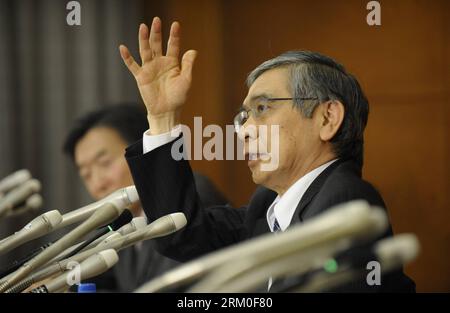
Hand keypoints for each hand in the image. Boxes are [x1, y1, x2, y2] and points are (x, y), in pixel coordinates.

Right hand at [119, 17, 196, 133]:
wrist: (167, 111)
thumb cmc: (178, 97)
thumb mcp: (186, 80)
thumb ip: (188, 65)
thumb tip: (193, 50)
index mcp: (172, 63)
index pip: (173, 45)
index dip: (174, 35)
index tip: (176, 25)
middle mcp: (159, 63)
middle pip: (157, 44)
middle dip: (157, 33)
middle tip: (157, 20)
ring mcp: (149, 69)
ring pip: (145, 50)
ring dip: (144, 39)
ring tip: (143, 27)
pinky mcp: (141, 77)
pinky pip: (132, 65)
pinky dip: (127, 57)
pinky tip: (122, 47)